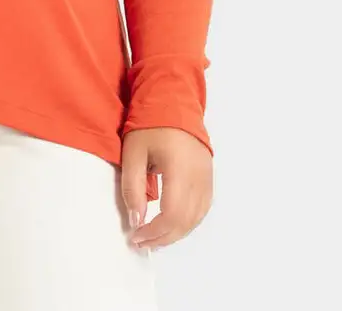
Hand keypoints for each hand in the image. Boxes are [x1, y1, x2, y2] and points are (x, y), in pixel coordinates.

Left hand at [121, 126, 212, 249]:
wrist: (172, 100)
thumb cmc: (149, 123)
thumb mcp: (133, 152)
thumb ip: (133, 187)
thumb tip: (136, 219)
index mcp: (180, 168)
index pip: (172, 214)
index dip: (155, 231)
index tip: (136, 235)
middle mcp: (199, 176)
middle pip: (186, 221)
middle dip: (163, 237)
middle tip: (142, 241)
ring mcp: (207, 176)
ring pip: (196, 218)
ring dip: (176, 232)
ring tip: (154, 237)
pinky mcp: (209, 176)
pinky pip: (202, 208)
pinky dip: (188, 221)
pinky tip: (172, 224)